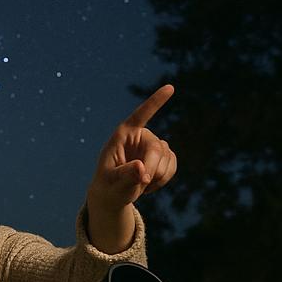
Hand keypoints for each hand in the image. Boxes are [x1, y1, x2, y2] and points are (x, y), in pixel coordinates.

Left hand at [88, 85, 177, 211]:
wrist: (114, 194)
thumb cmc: (108, 185)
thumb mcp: (112, 182)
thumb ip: (125, 175)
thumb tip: (141, 168)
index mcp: (122, 135)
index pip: (140, 115)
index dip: (155, 102)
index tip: (170, 87)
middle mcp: (140, 136)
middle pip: (156, 148)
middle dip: (152, 167)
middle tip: (142, 183)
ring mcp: (153, 145)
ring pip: (167, 157)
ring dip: (157, 175)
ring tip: (140, 185)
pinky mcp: (163, 156)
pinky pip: (173, 165)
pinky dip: (164, 178)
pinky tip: (149, 184)